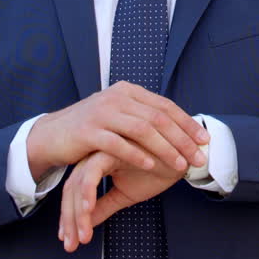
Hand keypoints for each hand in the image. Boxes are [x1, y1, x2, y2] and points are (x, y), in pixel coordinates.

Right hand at [26, 81, 207, 180]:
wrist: (53, 135)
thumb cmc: (92, 129)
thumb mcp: (118, 115)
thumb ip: (143, 116)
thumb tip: (179, 127)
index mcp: (128, 91)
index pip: (165, 106)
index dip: (187, 123)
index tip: (204, 140)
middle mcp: (116, 97)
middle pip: (158, 118)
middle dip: (182, 139)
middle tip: (198, 157)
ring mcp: (101, 112)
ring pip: (142, 129)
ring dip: (165, 148)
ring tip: (179, 165)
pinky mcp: (88, 131)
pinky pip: (117, 143)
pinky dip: (136, 155)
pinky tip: (151, 166)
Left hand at [58, 150, 180, 251]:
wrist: (184, 156)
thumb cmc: (157, 169)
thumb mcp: (126, 194)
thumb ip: (104, 206)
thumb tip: (87, 224)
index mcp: (96, 165)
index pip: (75, 193)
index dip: (70, 218)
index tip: (71, 241)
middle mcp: (95, 156)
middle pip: (71, 189)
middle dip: (70, 220)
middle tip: (72, 244)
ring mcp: (102, 151)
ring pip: (78, 183)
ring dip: (78, 213)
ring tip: (83, 235)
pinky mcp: (113, 147)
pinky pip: (92, 171)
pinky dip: (88, 192)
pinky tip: (88, 209)